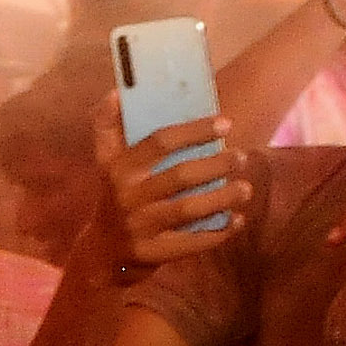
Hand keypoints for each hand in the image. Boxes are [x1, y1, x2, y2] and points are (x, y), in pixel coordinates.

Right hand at [90, 116, 252, 270]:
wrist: (100, 253)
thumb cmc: (115, 198)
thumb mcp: (105, 163)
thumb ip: (108, 127)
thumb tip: (118, 92)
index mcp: (118, 168)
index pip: (160, 141)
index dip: (195, 131)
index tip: (225, 123)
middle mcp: (127, 196)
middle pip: (180, 175)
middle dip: (217, 164)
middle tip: (242, 156)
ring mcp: (139, 226)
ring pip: (189, 209)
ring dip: (223, 198)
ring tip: (245, 188)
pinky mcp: (152, 253)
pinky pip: (192, 242)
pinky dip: (219, 231)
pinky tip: (237, 220)